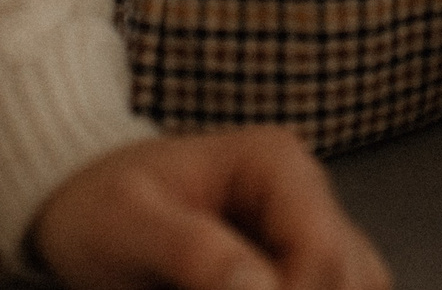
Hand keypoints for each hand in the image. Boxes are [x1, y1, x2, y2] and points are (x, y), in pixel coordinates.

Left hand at [31, 127, 390, 289]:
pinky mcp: (298, 263)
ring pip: (359, 285)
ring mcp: (308, 228)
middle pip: (352, 275)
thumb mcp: (128, 224)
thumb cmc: (99, 203)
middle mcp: (307, 192)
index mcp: (276, 163)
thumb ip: (193, 253)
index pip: (323, 252)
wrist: (82, 201)